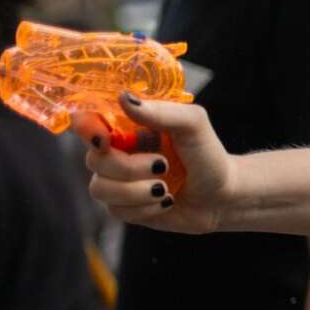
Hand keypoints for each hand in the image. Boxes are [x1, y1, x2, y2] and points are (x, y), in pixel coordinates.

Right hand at [81, 93, 232, 233]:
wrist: (224, 195)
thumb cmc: (208, 154)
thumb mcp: (193, 124)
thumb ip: (161, 111)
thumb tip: (124, 98)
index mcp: (127, 127)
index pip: (87, 121)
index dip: (86, 128)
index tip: (104, 139)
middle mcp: (117, 152)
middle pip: (93, 159)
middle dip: (127, 167)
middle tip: (162, 165)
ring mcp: (118, 181)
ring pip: (100, 188)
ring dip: (137, 191)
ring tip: (165, 187)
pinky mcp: (124, 207)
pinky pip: (116, 210)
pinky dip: (145, 208)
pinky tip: (166, 201)